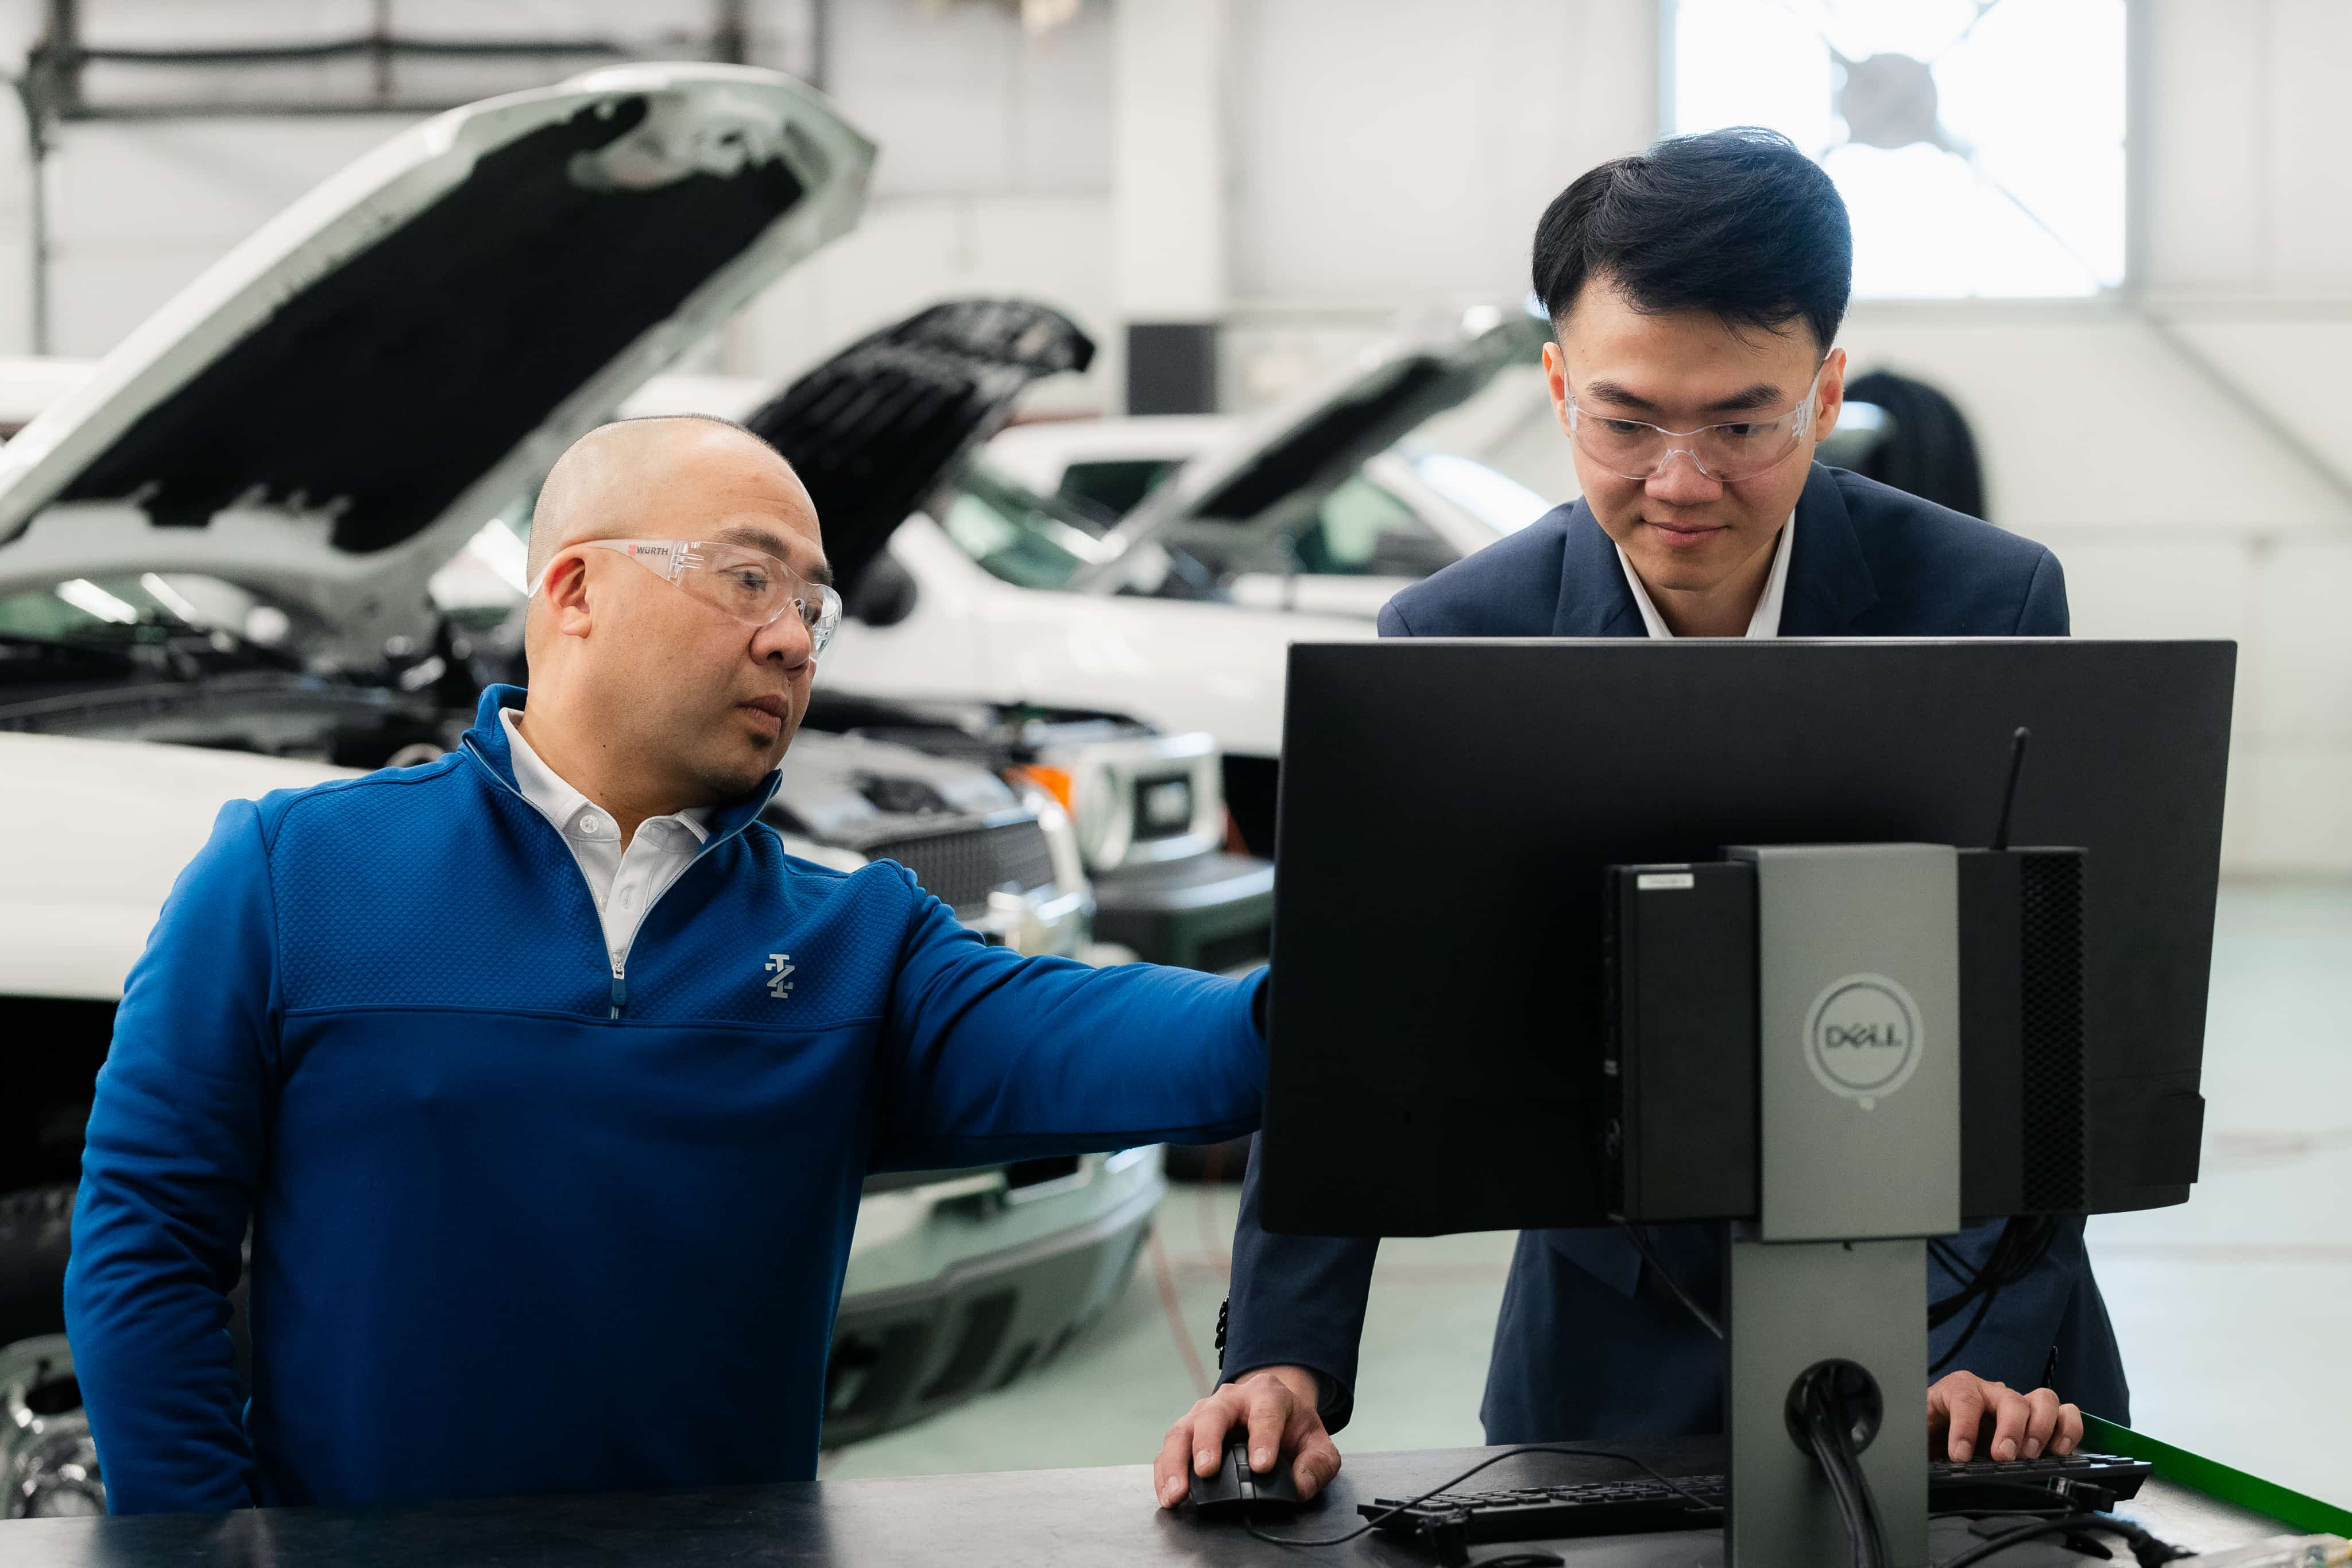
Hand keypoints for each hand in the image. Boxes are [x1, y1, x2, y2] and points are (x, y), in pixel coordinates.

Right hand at [1154, 1366, 1341, 1506]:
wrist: (1272, 1414)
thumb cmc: (1292, 1429)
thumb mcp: (1317, 1444)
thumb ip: (1317, 1465)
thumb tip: (1298, 1487)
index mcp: (1268, 1394)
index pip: (1266, 1411)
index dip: (1263, 1438)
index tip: (1261, 1466)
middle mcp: (1231, 1399)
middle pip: (1213, 1414)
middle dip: (1208, 1442)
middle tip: (1207, 1470)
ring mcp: (1203, 1413)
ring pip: (1182, 1431)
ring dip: (1176, 1463)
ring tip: (1177, 1493)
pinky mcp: (1187, 1433)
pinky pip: (1169, 1450)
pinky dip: (1164, 1473)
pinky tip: (1169, 1495)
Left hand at [1927, 1371, 2081, 1461]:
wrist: (1939, 1429)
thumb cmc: (1931, 1429)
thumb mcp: (1918, 1432)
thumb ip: (1919, 1440)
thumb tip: (1918, 1459)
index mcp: (1958, 1390)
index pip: (1965, 1398)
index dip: (1964, 1427)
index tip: (1960, 1455)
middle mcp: (1992, 1393)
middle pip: (2011, 1399)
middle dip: (2010, 1428)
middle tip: (2003, 1456)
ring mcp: (2018, 1405)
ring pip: (2044, 1400)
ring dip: (2042, 1429)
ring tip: (2031, 1454)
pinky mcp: (2040, 1421)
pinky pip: (2065, 1414)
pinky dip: (2068, 1430)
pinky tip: (2059, 1450)